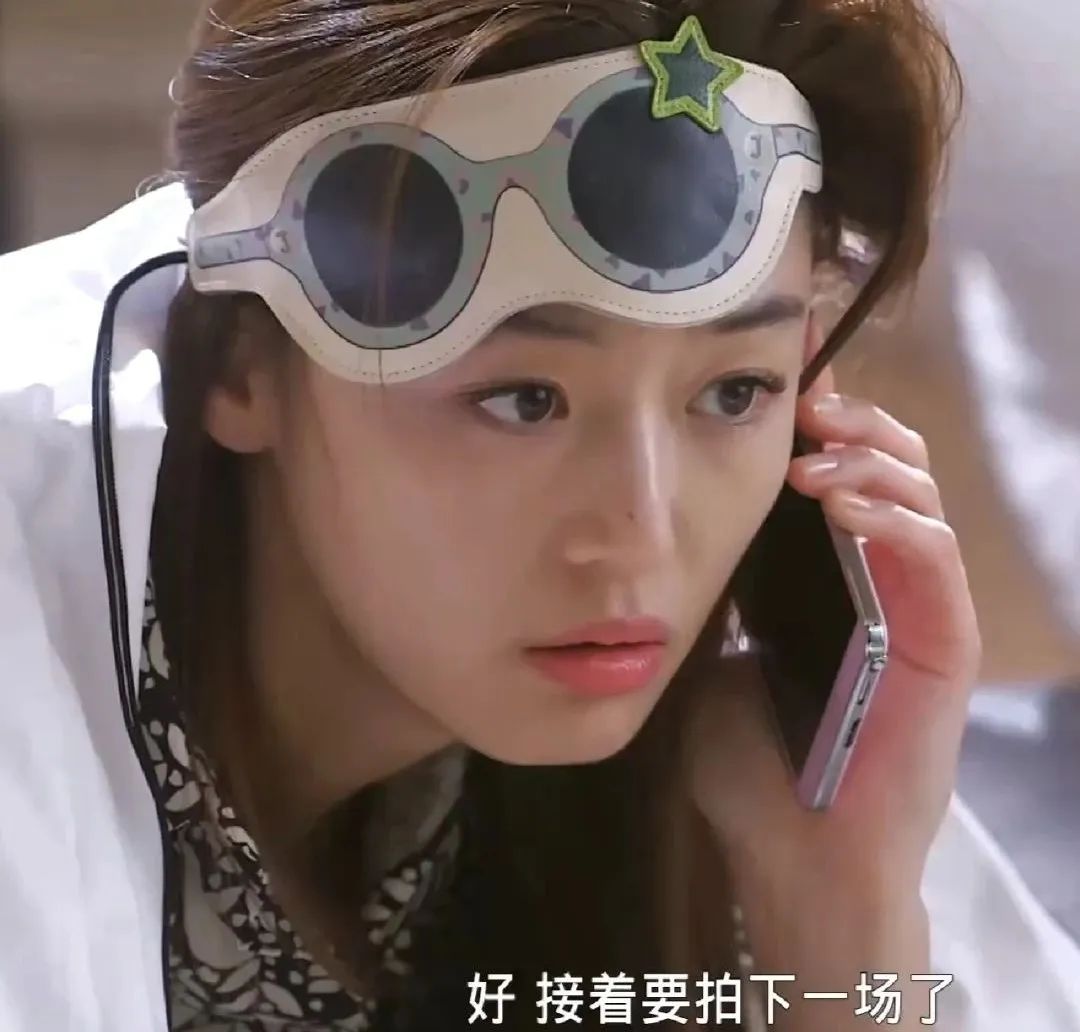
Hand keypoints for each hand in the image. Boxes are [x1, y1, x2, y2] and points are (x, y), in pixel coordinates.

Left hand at [684, 373, 980, 1028]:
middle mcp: (878, 580)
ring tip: (807, 455)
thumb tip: (675, 523)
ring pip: (918, 495)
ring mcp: (918, 608)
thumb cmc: (749, 767)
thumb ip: (716, 592)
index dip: (813, 422)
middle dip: (847, 422)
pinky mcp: (947, 643)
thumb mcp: (713, 653)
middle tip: (799, 401)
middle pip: (885, 467)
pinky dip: (892, 517)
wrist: (791, 855)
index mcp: (826, 577)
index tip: (775, 377)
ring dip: (866, 458)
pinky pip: (934, 558)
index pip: (833, 476)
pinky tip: (838, 501)